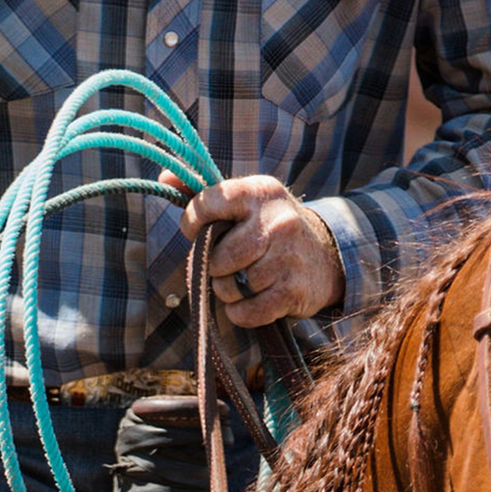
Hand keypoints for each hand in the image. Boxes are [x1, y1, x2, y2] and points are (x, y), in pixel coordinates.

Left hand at [178, 177, 344, 326]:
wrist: (327, 256)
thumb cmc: (269, 227)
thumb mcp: (244, 201)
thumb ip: (203, 193)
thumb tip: (164, 179)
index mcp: (259, 192)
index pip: (207, 204)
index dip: (193, 223)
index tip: (199, 231)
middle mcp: (278, 221)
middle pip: (219, 256)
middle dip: (213, 266)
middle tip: (224, 264)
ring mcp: (288, 257)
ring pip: (231, 286)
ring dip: (228, 290)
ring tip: (241, 281)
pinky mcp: (294, 291)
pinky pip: (247, 311)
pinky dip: (240, 312)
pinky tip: (249, 300)